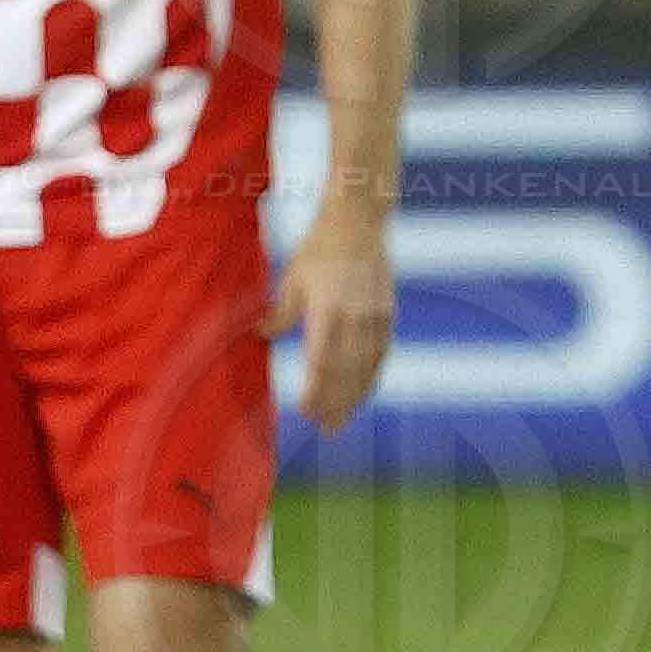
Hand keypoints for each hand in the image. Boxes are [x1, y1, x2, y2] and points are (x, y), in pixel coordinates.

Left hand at [269, 208, 392, 431]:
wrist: (358, 222)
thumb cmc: (319, 249)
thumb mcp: (292, 280)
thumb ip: (280, 314)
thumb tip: (263, 336)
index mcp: (329, 312)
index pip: (322, 362)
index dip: (316, 391)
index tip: (305, 411)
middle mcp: (356, 319)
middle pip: (346, 373)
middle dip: (335, 404)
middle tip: (324, 429)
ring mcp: (376, 318)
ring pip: (366, 368)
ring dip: (354, 398)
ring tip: (341, 421)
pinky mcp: (388, 314)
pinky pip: (380, 354)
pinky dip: (370, 377)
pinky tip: (362, 393)